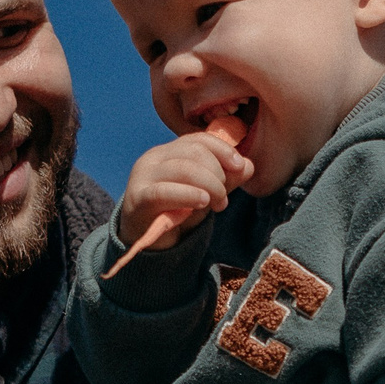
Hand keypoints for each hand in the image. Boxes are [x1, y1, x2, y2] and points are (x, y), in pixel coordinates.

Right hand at [116, 129, 251, 250]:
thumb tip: (247, 165)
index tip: (240, 167)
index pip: (199, 139)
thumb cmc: (176, 215)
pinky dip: (188, 194)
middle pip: (194, 152)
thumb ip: (226, 180)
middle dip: (218, 174)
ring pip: (183, 168)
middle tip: (223, 199)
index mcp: (169, 152)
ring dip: (210, 186)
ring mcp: (143, 176)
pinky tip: (203, 202)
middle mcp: (154, 158)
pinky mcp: (137, 198)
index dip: (223, 150)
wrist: (147, 244)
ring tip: (216, 204)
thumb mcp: (206, 195)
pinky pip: (164, 191)